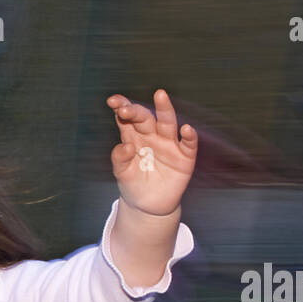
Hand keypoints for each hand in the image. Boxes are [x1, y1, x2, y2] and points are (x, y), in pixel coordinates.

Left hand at [106, 89, 196, 216]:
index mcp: (134, 137)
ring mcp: (169, 145)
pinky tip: (185, 129)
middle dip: (136, 112)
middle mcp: (152, 136)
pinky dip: (189, 136)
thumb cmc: (133, 184)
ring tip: (160, 96)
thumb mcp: (122, 173)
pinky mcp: (184, 157)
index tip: (113, 101)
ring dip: (165, 109)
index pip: (128, 118)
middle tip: (125, 109)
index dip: (122, 107)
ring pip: (168, 123)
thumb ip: (120, 159)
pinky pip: (189, 144)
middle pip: (145, 118)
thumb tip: (126, 145)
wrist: (148, 206)